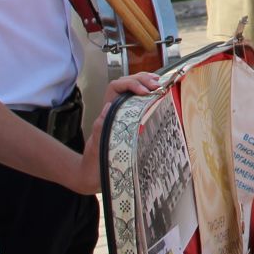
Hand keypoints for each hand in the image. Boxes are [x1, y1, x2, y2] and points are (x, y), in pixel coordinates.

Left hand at [79, 73, 159, 192]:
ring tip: (160, 85)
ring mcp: (124, 114)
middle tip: (157, 85)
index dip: (131, 84)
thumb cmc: (95, 161)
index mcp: (107, 111)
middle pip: (127, 83)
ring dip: (146, 84)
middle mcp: (115, 109)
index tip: (144, 91)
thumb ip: (99, 127)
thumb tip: (107, 107)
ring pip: (134, 90)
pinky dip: (150, 96)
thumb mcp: (96, 145)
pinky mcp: (132, 122)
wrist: (94, 174)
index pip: (116, 87)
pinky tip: (159, 96)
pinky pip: (140, 102)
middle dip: (142, 80)